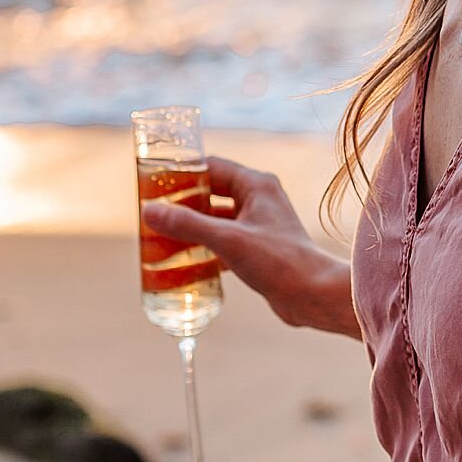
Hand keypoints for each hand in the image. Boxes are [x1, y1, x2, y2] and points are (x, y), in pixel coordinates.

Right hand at [142, 155, 359, 339]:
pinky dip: (206, 248)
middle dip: (184, 204)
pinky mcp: (260, 248)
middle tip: (154, 214)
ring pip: (218, 220)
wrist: (312, 295)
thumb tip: (149, 211)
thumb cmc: (278, 261)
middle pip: (212, 193)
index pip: (212, 167)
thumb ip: (188, 225)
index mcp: (257, 185)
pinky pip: (226, 241)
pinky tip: (186, 263)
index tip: (155, 183)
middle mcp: (260, 199)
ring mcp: (261, 224)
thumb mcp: (227, 240)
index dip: (183, 173)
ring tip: (162, 239)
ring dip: (193, 228)